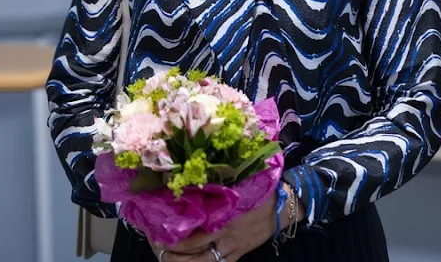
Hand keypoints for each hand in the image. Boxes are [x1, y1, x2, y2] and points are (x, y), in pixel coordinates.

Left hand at [150, 190, 278, 261]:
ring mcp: (233, 249)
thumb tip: (195, 186)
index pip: (195, 235)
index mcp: (225, 220)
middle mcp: (226, 238)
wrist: (282, 208)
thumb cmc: (259, 193)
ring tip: (168, 258)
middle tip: (158, 248)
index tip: (160, 231)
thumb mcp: (238, 189)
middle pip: (196, 253)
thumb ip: (218, 193)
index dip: (176, 237)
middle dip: (175, 254)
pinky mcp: (239, 255)